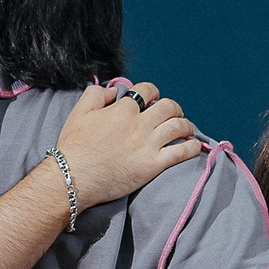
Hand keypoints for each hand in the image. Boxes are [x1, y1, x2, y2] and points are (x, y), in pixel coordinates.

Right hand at [55, 83, 203, 210]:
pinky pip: (181, 152)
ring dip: (186, 125)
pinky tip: (194, 146)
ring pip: (179, 126)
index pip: (147, 90)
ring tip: (186, 128)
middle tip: (174, 113)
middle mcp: (139, 124)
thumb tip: (113, 91)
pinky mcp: (153, 165)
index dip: (152, 92)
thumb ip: (95, 94)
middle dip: (174, 108)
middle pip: (168, 107)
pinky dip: (192, 147)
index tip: (153, 99)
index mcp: (122, 109)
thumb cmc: (74, 148)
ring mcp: (148, 144)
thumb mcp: (79, 113)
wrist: (73, 178)